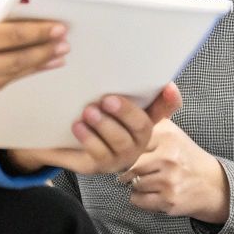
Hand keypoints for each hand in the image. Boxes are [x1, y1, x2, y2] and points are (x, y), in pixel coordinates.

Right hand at [0, 5, 67, 112]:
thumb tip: (3, 22)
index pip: (9, 35)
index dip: (37, 32)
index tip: (57, 27)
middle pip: (15, 60)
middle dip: (43, 51)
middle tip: (64, 44)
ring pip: (8, 77)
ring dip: (34, 67)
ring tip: (53, 58)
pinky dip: (12, 78)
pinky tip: (26, 70)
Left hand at [5, 84, 181, 175]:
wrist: (64, 143)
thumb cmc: (93, 116)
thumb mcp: (104, 101)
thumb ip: (119, 87)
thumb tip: (133, 68)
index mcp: (143, 119)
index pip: (164, 109)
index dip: (170, 99)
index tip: (168, 86)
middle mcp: (136, 139)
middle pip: (142, 127)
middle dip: (126, 112)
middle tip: (107, 99)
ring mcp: (119, 155)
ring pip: (121, 143)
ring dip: (105, 126)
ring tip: (88, 112)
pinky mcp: (98, 165)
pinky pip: (98, 155)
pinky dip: (89, 139)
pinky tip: (77, 126)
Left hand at [120, 119, 228, 223]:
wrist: (212, 183)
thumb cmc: (185, 156)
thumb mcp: (171, 132)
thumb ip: (149, 120)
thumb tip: (119, 112)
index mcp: (167, 136)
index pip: (131, 142)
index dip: (127, 149)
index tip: (128, 152)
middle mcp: (168, 157)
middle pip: (129, 165)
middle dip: (127, 169)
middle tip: (134, 169)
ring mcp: (169, 180)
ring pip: (132, 183)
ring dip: (134, 184)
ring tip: (147, 179)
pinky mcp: (168, 199)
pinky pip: (137, 200)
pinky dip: (139, 197)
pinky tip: (151, 191)